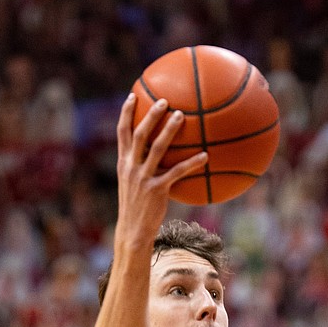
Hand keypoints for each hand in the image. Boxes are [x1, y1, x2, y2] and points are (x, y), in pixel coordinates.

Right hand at [115, 94, 207, 246]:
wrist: (133, 230)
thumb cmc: (138, 208)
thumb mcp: (134, 185)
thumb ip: (142, 168)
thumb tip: (159, 156)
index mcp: (124, 163)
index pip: (122, 132)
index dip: (126, 113)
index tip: (133, 96)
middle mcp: (131, 167)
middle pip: (139, 134)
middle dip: (150, 115)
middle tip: (164, 101)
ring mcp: (143, 178)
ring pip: (157, 148)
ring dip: (169, 130)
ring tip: (182, 115)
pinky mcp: (157, 190)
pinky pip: (177, 172)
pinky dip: (192, 163)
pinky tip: (205, 156)